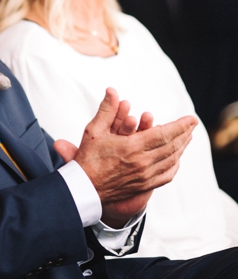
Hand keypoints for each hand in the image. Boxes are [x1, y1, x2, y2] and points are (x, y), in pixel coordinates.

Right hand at [57, 87, 196, 226]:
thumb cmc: (88, 157)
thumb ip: (106, 110)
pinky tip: (177, 157)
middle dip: (184, 134)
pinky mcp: (146, 185)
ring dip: (182, 147)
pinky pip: (167, 174)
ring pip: (172, 160)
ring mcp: (146, 176)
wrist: (86, 187)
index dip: (180, 126)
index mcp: (132, 148)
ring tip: (187, 137)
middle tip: (192, 124)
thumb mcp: (93, 130)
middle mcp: (143, 163)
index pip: (164, 135)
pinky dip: (175, 164)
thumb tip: (112, 91)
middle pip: (172, 147)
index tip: (191, 118)